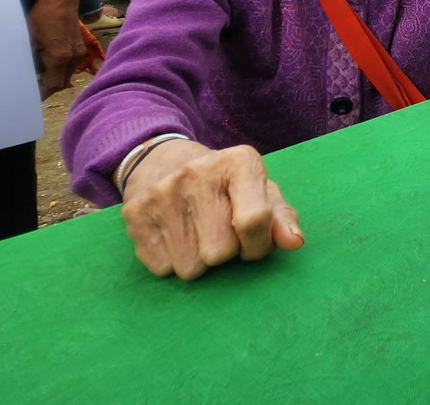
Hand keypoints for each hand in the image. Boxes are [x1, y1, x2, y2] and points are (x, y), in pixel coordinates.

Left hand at [29, 0, 85, 98]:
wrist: (61, 0)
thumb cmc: (42, 18)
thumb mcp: (30, 40)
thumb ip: (31, 60)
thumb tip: (29, 74)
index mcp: (59, 57)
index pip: (52, 85)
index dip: (41, 93)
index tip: (31, 96)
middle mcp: (72, 58)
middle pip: (61, 83)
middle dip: (48, 87)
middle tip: (34, 86)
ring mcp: (79, 53)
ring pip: (67, 75)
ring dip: (55, 77)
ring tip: (41, 73)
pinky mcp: (81, 47)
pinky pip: (71, 66)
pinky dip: (61, 69)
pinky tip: (50, 62)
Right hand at [120, 140, 303, 279]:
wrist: (163, 161)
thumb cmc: (225, 185)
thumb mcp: (259, 191)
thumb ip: (281, 217)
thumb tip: (294, 242)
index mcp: (239, 161)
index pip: (255, 220)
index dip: (259, 245)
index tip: (254, 243)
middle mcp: (198, 171)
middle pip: (221, 252)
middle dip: (226, 253)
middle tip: (219, 232)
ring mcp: (162, 192)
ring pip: (190, 267)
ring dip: (199, 260)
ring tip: (197, 233)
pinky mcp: (135, 213)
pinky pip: (162, 268)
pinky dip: (171, 261)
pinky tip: (174, 234)